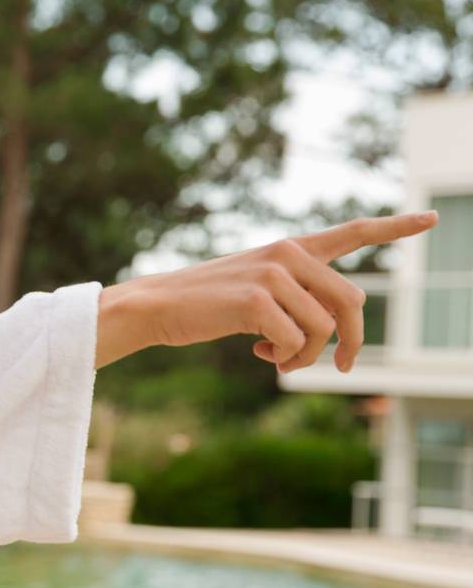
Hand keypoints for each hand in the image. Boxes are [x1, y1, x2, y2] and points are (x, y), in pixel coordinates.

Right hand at [95, 211, 437, 372]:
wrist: (156, 306)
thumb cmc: (205, 305)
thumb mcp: (256, 293)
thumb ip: (295, 299)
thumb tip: (332, 337)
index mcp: (291, 248)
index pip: (353, 232)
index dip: (395, 227)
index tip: (431, 220)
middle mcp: (289, 253)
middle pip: (352, 302)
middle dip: (351, 342)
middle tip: (343, 367)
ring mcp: (274, 274)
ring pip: (325, 328)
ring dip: (306, 357)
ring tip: (277, 359)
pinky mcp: (258, 300)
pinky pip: (297, 342)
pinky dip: (284, 358)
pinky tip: (258, 354)